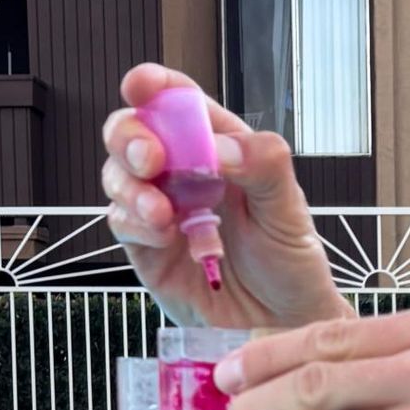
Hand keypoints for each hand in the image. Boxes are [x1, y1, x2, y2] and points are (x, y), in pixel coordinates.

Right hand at [101, 62, 352, 331]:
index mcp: (220, 149)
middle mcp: (184, 174)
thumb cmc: (291, 264)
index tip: (142, 84)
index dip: (156, 86)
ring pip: (118, 176)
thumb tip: (221, 147)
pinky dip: (133, 222)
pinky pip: (121, 223)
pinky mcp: (146, 250)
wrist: (284, 325)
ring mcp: (161, 210)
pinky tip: (162, 233)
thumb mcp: (289, 211)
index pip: (180, 103)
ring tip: (161, 213)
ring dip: (129, 185)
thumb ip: (264, 168)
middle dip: (131, 136)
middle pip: (134, 133)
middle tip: (151, 158)